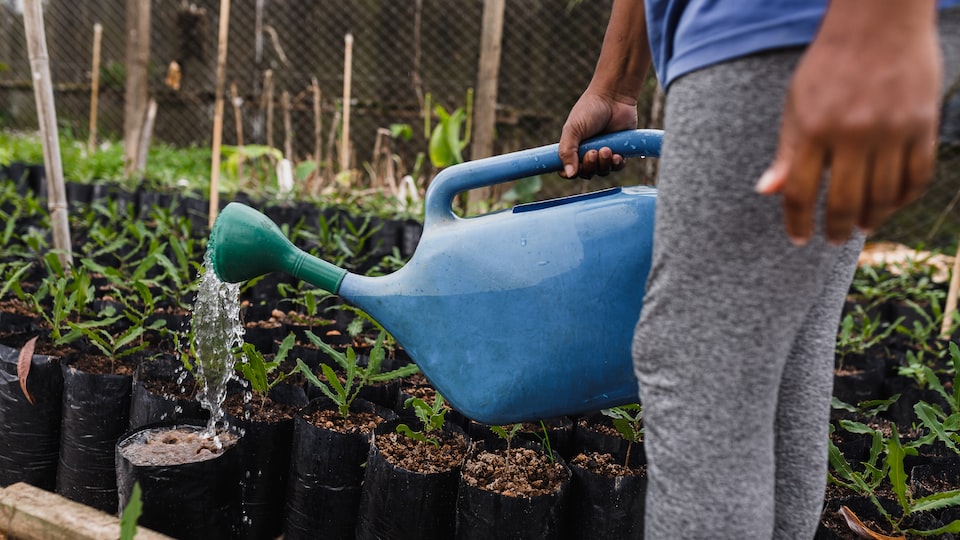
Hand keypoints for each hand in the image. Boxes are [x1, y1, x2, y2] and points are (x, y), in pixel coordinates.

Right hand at [558, 92, 638, 178]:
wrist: (614, 97)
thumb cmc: (590, 110)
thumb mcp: (572, 129)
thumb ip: (567, 151)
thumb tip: (569, 174)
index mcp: (572, 148)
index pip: (566, 170)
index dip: (569, 173)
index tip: (574, 168)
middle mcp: (587, 152)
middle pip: (586, 173)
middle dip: (589, 166)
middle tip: (593, 153)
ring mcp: (604, 153)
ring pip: (602, 171)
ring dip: (603, 164)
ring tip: (606, 149)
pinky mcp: (620, 150)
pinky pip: (617, 167)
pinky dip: (616, 164)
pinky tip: (616, 155)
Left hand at [756, 0, 941, 244]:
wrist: (878, 22)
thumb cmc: (829, 65)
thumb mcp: (796, 105)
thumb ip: (788, 151)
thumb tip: (768, 192)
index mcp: (813, 129)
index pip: (801, 193)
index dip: (797, 222)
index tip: (798, 238)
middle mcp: (852, 134)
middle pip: (845, 203)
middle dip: (836, 229)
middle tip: (833, 240)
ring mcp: (891, 130)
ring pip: (883, 196)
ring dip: (872, 219)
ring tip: (862, 227)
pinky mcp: (922, 124)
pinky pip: (917, 176)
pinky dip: (904, 198)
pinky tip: (892, 205)